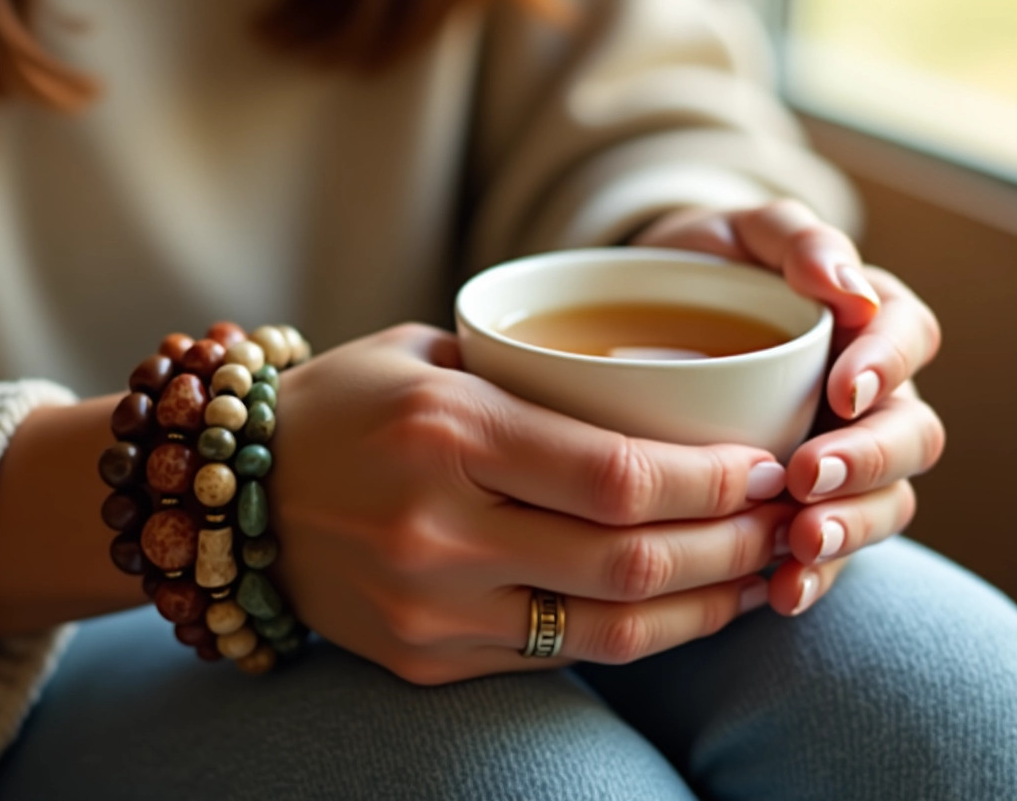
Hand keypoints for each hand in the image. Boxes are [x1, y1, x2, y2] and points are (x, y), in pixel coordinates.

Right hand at [271, 323, 794, 683]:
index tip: (769, 466)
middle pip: (631, 563)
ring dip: (705, 608)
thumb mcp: (430, 357)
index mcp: (448, 434)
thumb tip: (660, 409)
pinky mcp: (427, 659)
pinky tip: (683, 612)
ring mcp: (431, 610)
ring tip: (761, 577)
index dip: (715, 481)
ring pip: (610, 631)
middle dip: (734, 546)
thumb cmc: (343, 406)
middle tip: (786, 521)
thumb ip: (534, 382)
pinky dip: (638, 637)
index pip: (619, 477)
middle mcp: (439, 532)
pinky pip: (560, 659)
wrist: (230, 498)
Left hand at [634, 201, 944, 614]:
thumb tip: (845, 282)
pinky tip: (783, 592)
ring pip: (884, 502)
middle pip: (911, 434)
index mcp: (866, 322)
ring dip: (852, 527)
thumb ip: (793, 237)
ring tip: (803, 544)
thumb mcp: (738, 232)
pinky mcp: (802, 510)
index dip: (889, 365)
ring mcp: (839, 457)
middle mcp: (867, 397)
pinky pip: (829, 552)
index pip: (910, 336)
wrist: (641, 319)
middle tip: (811, 475)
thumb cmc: (702, 268)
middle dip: (868, 460)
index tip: (845, 388)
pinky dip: (815, 576)